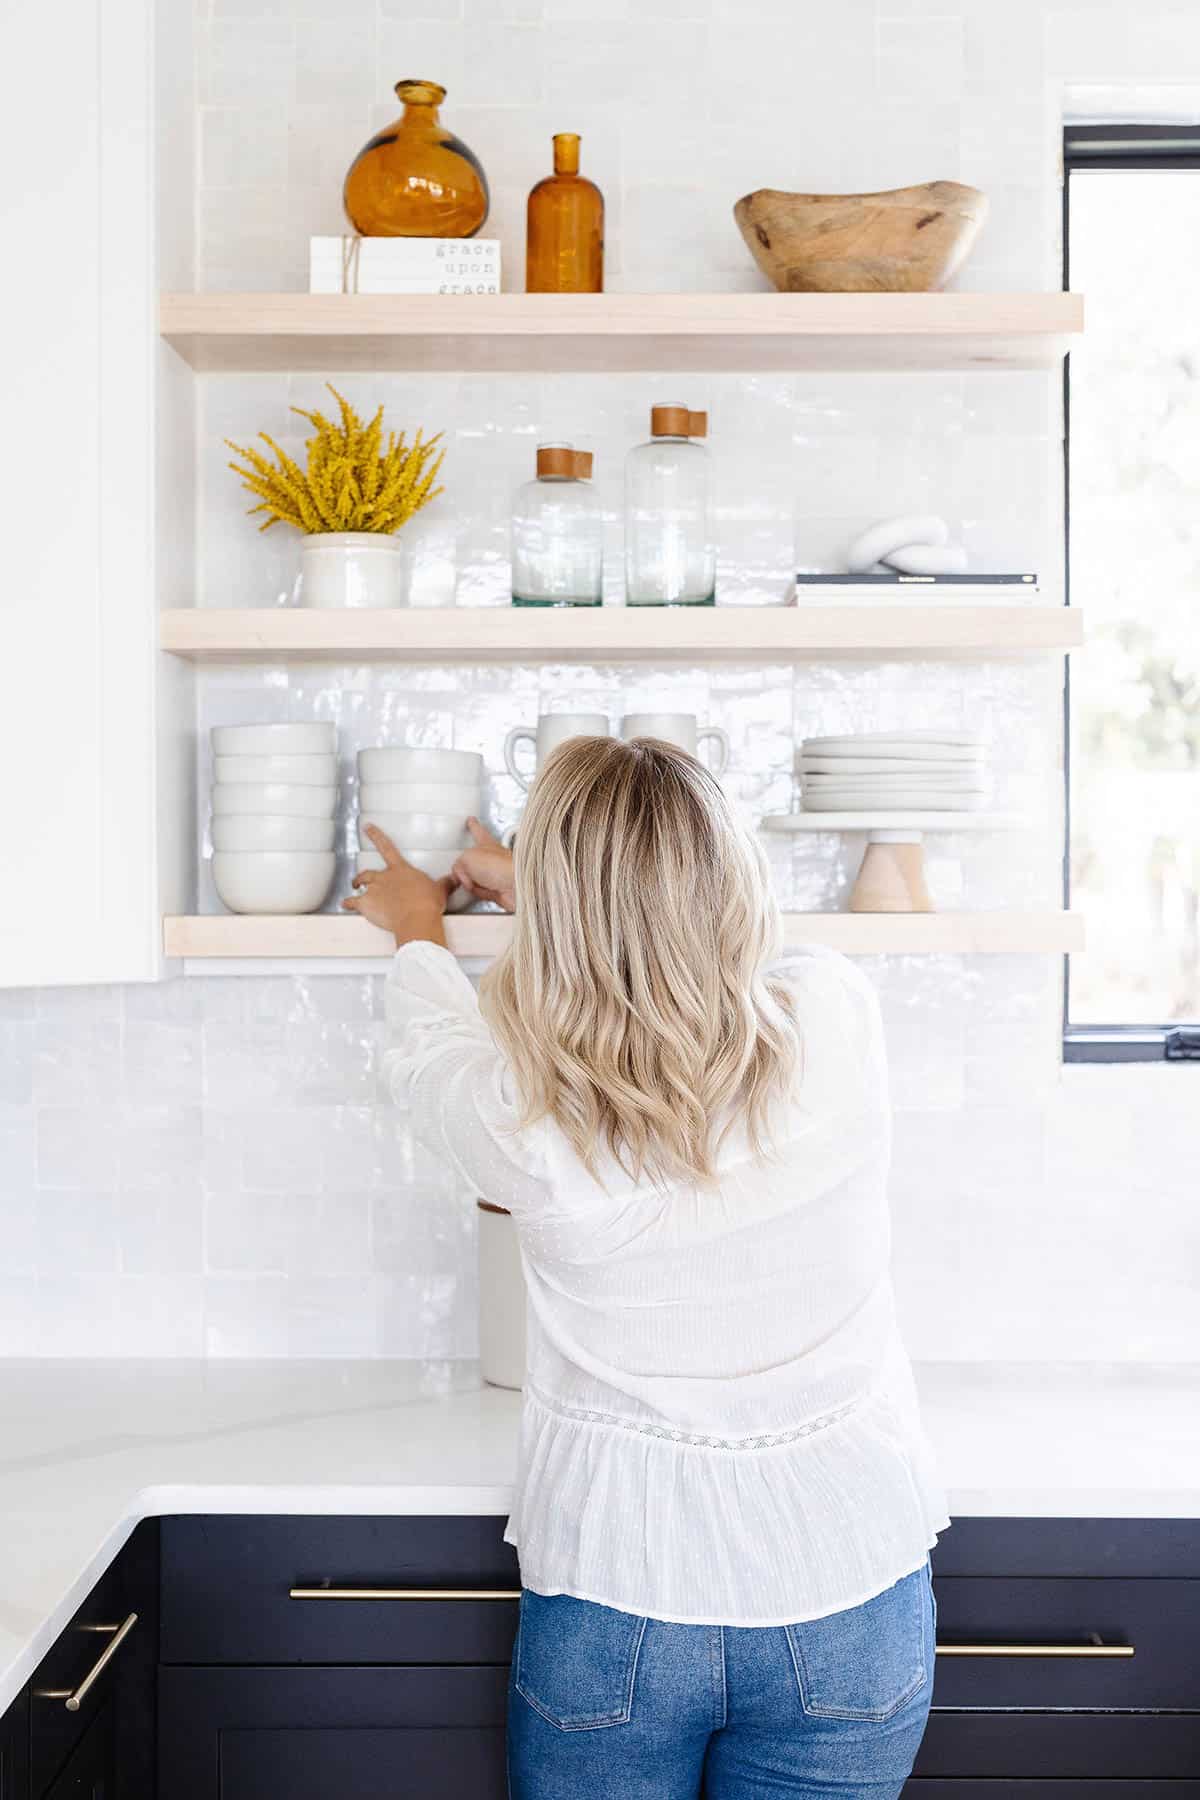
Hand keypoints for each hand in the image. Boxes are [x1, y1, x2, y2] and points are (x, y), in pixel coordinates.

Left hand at [342, 826, 452, 946]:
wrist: (416, 918)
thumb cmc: (427, 903)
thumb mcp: (440, 890)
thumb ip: (446, 883)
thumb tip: (456, 878)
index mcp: (401, 870)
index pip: (387, 847)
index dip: (376, 836)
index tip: (368, 828)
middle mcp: (385, 877)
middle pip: (370, 872)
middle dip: (364, 875)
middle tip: (360, 878)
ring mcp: (373, 890)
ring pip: (360, 883)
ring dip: (356, 884)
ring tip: (353, 887)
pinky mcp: (366, 904)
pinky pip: (353, 902)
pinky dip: (348, 903)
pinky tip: (344, 904)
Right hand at [450, 818, 515, 911]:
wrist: (517, 886)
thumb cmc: (501, 866)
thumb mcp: (467, 857)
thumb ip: (458, 863)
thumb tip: (459, 874)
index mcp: (487, 843)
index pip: (478, 831)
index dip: (473, 825)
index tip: (471, 820)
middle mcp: (493, 857)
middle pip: (475, 856)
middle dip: (466, 862)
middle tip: (462, 866)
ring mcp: (496, 874)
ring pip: (476, 875)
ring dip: (470, 880)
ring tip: (470, 882)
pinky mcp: (498, 889)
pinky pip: (481, 890)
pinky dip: (476, 892)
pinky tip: (477, 891)